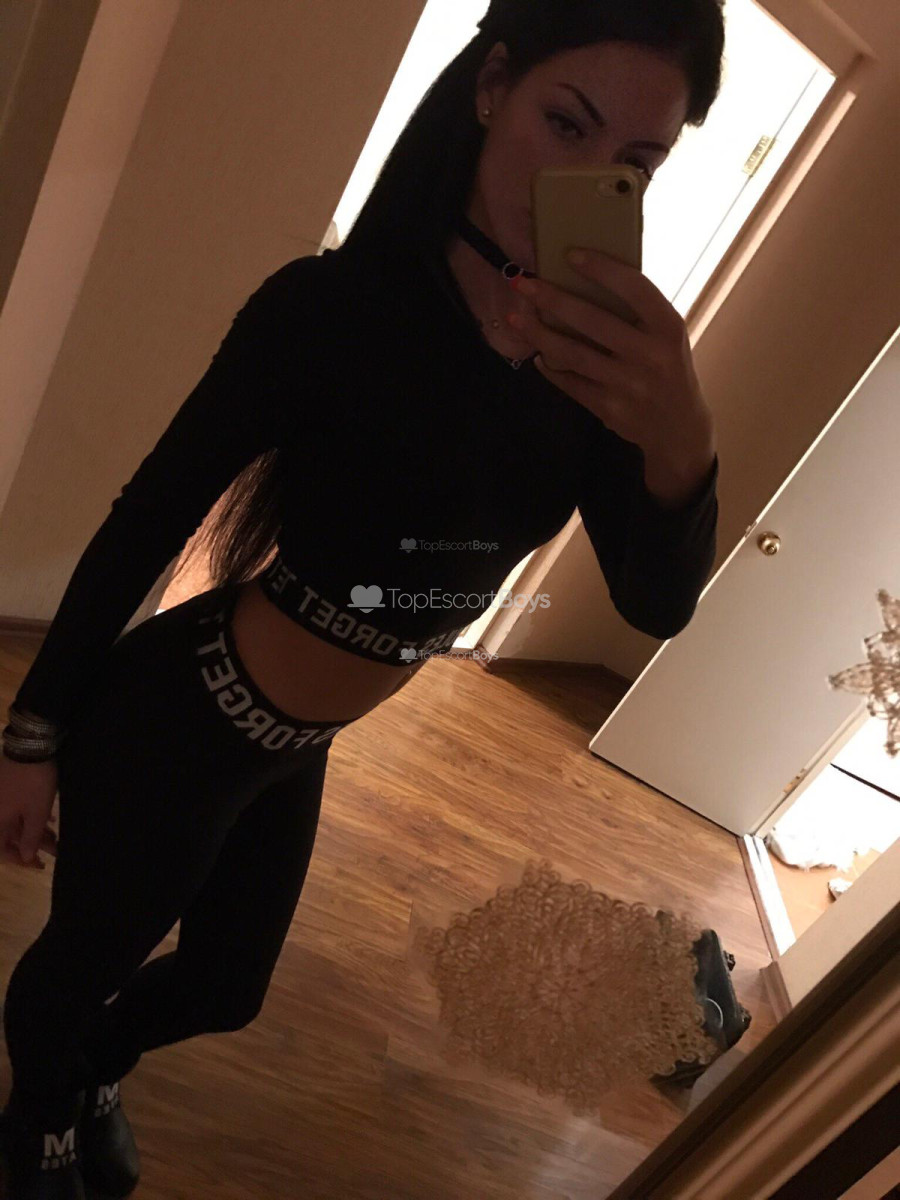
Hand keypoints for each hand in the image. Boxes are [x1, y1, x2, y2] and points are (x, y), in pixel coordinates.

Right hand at [0, 755, 59, 869]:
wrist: (30, 745)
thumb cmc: (33, 782)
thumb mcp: (37, 811)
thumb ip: (31, 836)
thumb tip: (27, 857)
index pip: (1, 850)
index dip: (19, 860)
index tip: (38, 864)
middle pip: (12, 836)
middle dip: (33, 845)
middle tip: (54, 851)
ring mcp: (2, 798)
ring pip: (17, 822)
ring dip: (35, 831)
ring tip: (55, 837)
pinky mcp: (9, 787)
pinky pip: (19, 809)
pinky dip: (32, 816)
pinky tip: (48, 819)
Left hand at [509, 248, 714, 466]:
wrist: (679, 428)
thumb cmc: (668, 369)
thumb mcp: (667, 337)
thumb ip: (640, 313)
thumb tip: (587, 279)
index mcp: (668, 328)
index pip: (634, 289)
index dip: (602, 269)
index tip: (570, 254)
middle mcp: (649, 355)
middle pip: (592, 320)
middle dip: (551, 299)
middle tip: (522, 283)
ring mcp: (627, 384)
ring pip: (572, 354)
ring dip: (539, 334)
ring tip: (516, 318)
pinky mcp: (609, 408)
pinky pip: (570, 383)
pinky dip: (550, 368)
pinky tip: (538, 355)